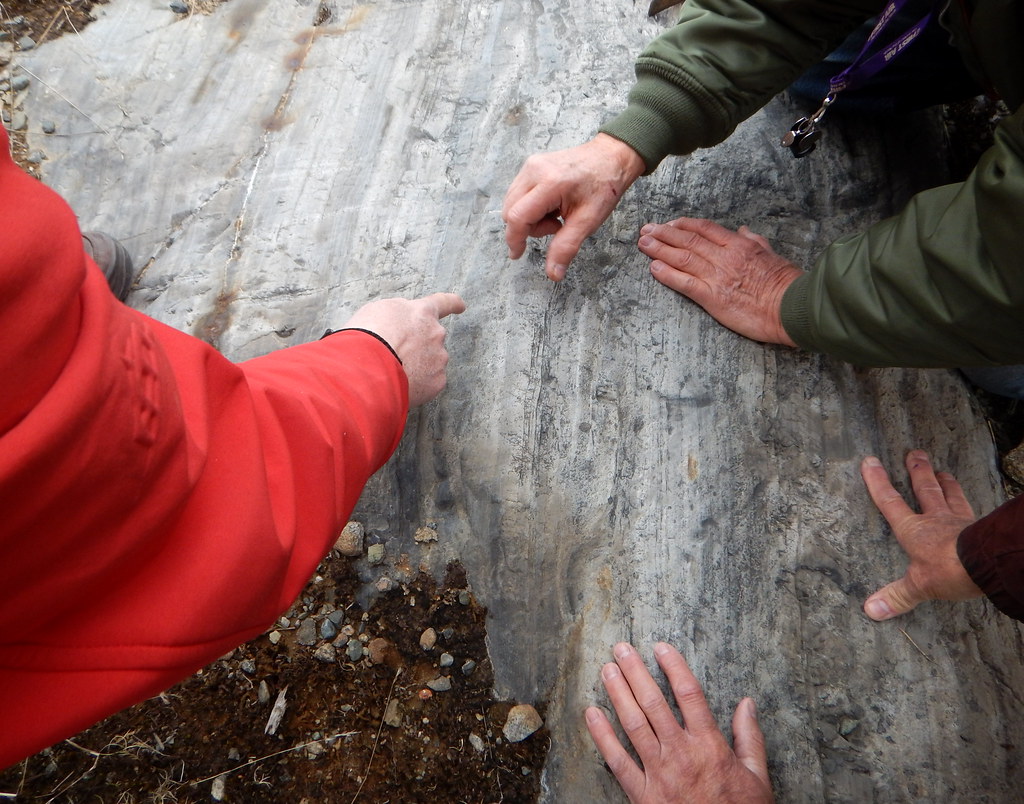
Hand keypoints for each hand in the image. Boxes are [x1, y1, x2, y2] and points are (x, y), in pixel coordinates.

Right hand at [344, 293, 465, 405]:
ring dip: (416, 367)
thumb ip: (397, 315)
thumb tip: (400, 323)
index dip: (453, 303)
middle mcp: (436, 334)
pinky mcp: (437, 382)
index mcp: (422, 313)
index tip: (461, 305)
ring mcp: (439, 359)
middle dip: (418, 346)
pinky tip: (399, 385)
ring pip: (430, 362)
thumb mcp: (377, 311)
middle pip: (431, 339)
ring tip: (392, 372)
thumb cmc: (367, 338)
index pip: (443, 302)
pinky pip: (428, 383)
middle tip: (395, 356)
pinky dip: (417, 385)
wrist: (367, 369)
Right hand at [503, 133, 645, 280]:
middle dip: (528, 228)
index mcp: (550, 183)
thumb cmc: (603, 186)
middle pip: (511, 211)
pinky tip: (551, 205)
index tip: (517, 254)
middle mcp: (534, 171)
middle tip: (556, 226)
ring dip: (529, 217)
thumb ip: (566, 247)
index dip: (515, 240)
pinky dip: (531, 207)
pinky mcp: (530, 166)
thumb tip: (553, 273)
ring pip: (512, 203)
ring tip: (556, 214)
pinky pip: (518, 194)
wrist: (610, 158)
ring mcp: (530, 166)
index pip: (517, 216)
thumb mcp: (588, 221)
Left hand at [586, 642, 772, 803]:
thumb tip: (746, 704)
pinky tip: (591, 714)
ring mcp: (659, 774)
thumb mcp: (757, 777)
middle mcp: (681, 754)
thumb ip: (749, 738)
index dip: (674, 666)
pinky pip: (618, 762)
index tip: (660, 647)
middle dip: (636, 672)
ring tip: (607, 670)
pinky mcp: (643, 795)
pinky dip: (602, 736)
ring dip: (618, 694)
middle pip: (654, 703)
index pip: (689, 694)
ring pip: (633, 724)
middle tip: (622, 648)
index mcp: (710, 746)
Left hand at [638, 218, 801, 345]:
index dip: (683, 224)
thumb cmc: (786, 284)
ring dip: (659, 249)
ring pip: (682, 257)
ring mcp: (717, 276)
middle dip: (664, 233)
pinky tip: (653, 268)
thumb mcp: (772, 254)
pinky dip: (667, 274)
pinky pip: (685, 283)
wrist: (793, 307)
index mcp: (739, 245)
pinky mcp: (713, 297)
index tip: (669, 223)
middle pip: (688, 240)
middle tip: (646, 230)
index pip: (705, 228)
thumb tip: (743, 231)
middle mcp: (725, 257)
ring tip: (643, 244)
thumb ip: (755, 241)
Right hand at [860, 451, 982, 619]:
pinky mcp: (979, 527)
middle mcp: (935, 519)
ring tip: (942, 471)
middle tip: (914, 453)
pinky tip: (971, 503)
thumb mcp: (918, 586)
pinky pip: (972, 510)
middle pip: (925, 489)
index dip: (878, 482)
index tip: (870, 462)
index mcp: (914, 530)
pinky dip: (969, 503)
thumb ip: (897, 596)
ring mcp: (959, 521)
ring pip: (950, 494)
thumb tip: (870, 610)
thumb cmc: (949, 570)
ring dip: (945, 482)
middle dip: (917, 471)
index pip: (890, 502)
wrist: (987, 564)